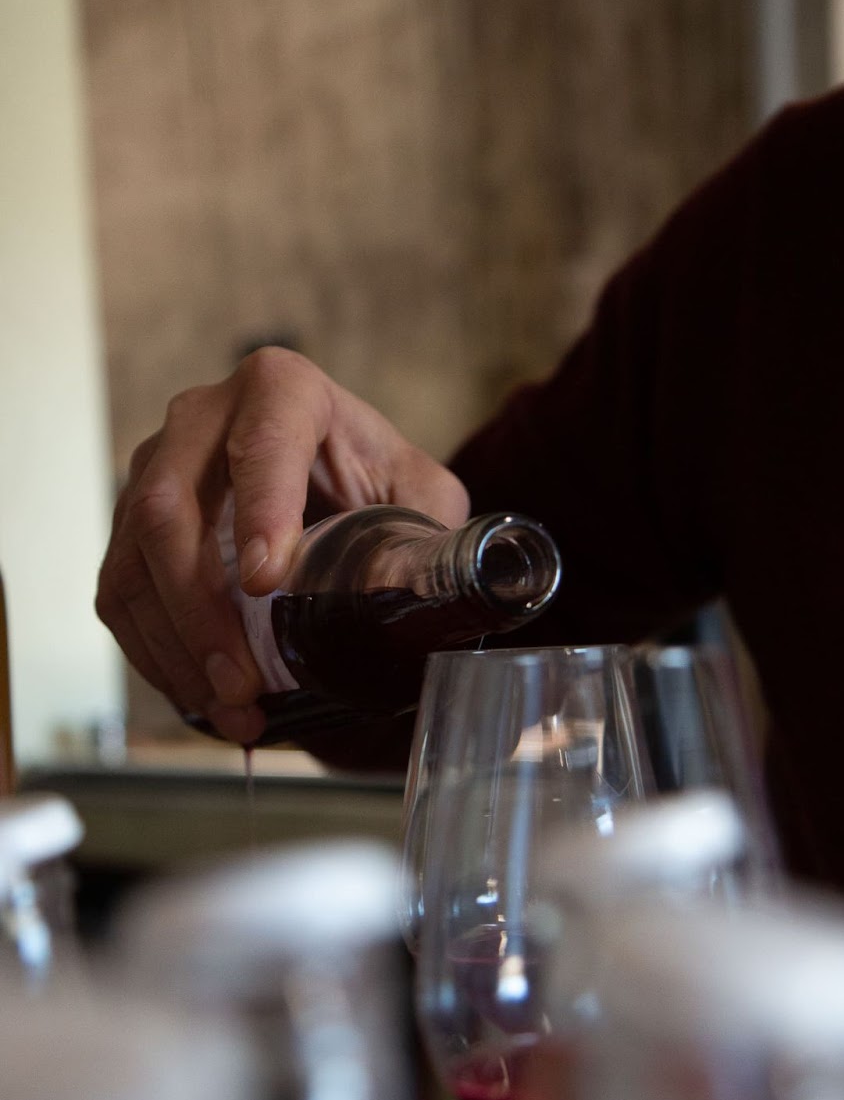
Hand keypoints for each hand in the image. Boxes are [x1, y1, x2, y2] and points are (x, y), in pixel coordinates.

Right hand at [96, 347, 469, 741]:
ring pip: (133, 558)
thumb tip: (469, 588)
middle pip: (169, 508)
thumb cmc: (376, 482)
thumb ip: (439, 530)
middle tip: (242, 681)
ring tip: (230, 709)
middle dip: (200, 609)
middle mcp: (202, 418)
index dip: (259, 513)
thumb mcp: (422, 494)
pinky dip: (155, 653)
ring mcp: (155, 468)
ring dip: (176, 645)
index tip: (267, 583)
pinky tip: (200, 699)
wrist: (331, 481)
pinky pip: (119, 590)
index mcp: (281, 390)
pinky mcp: (132, 524)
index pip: (261, 444)